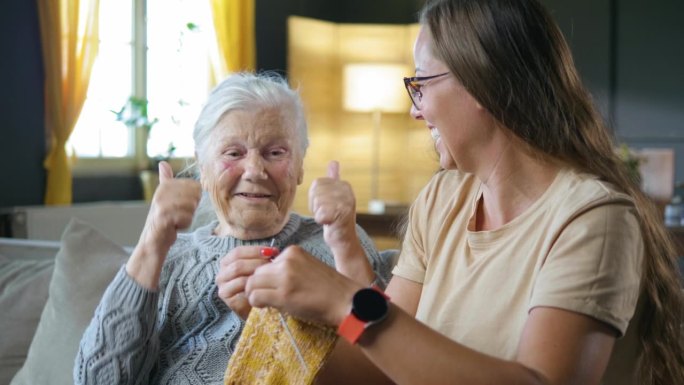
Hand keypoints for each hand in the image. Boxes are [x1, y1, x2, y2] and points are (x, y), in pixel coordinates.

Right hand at [127, 161, 201, 288]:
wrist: (153, 242)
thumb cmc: (163, 220)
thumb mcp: (165, 198)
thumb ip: (165, 180)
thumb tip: (163, 163)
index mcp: (165, 185)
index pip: (195, 186)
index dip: (193, 199)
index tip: (181, 206)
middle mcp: (161, 192)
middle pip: (195, 196)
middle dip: (191, 208)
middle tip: (179, 215)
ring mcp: (161, 204)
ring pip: (192, 206)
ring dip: (187, 217)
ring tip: (176, 221)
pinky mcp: (163, 217)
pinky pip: (187, 217)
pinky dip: (184, 225)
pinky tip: (175, 227)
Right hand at [215, 245, 273, 318]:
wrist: (257, 310)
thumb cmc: (258, 286)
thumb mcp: (258, 269)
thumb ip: (261, 258)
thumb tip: (273, 251)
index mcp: (227, 263)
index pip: (238, 252)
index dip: (256, 250)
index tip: (273, 251)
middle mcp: (222, 274)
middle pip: (238, 262)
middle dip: (258, 262)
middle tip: (273, 264)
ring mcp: (223, 287)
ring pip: (238, 273)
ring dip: (256, 273)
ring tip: (269, 274)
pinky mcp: (228, 299)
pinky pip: (240, 286)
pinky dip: (253, 284)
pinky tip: (264, 285)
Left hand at [245, 245, 361, 325]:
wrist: (345, 301)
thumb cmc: (329, 288)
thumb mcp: (307, 267)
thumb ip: (288, 268)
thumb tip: (266, 278)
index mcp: (293, 251)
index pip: (266, 263)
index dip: (267, 278)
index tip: (275, 288)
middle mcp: (287, 260)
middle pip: (256, 272)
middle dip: (259, 286)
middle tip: (268, 298)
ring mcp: (284, 276)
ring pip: (252, 283)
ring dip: (256, 294)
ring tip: (268, 303)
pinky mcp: (283, 294)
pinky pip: (255, 296)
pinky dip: (257, 303)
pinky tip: (268, 307)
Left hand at [309, 161, 373, 284]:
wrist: (344, 239)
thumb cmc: (336, 218)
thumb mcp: (334, 195)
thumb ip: (334, 178)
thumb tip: (334, 162)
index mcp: (344, 185)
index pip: (317, 183)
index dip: (316, 197)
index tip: (326, 205)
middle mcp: (347, 191)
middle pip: (316, 192)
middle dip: (316, 205)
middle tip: (327, 213)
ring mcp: (346, 203)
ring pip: (317, 203)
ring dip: (319, 213)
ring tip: (329, 218)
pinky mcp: (342, 215)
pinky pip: (320, 214)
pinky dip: (321, 221)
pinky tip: (329, 223)